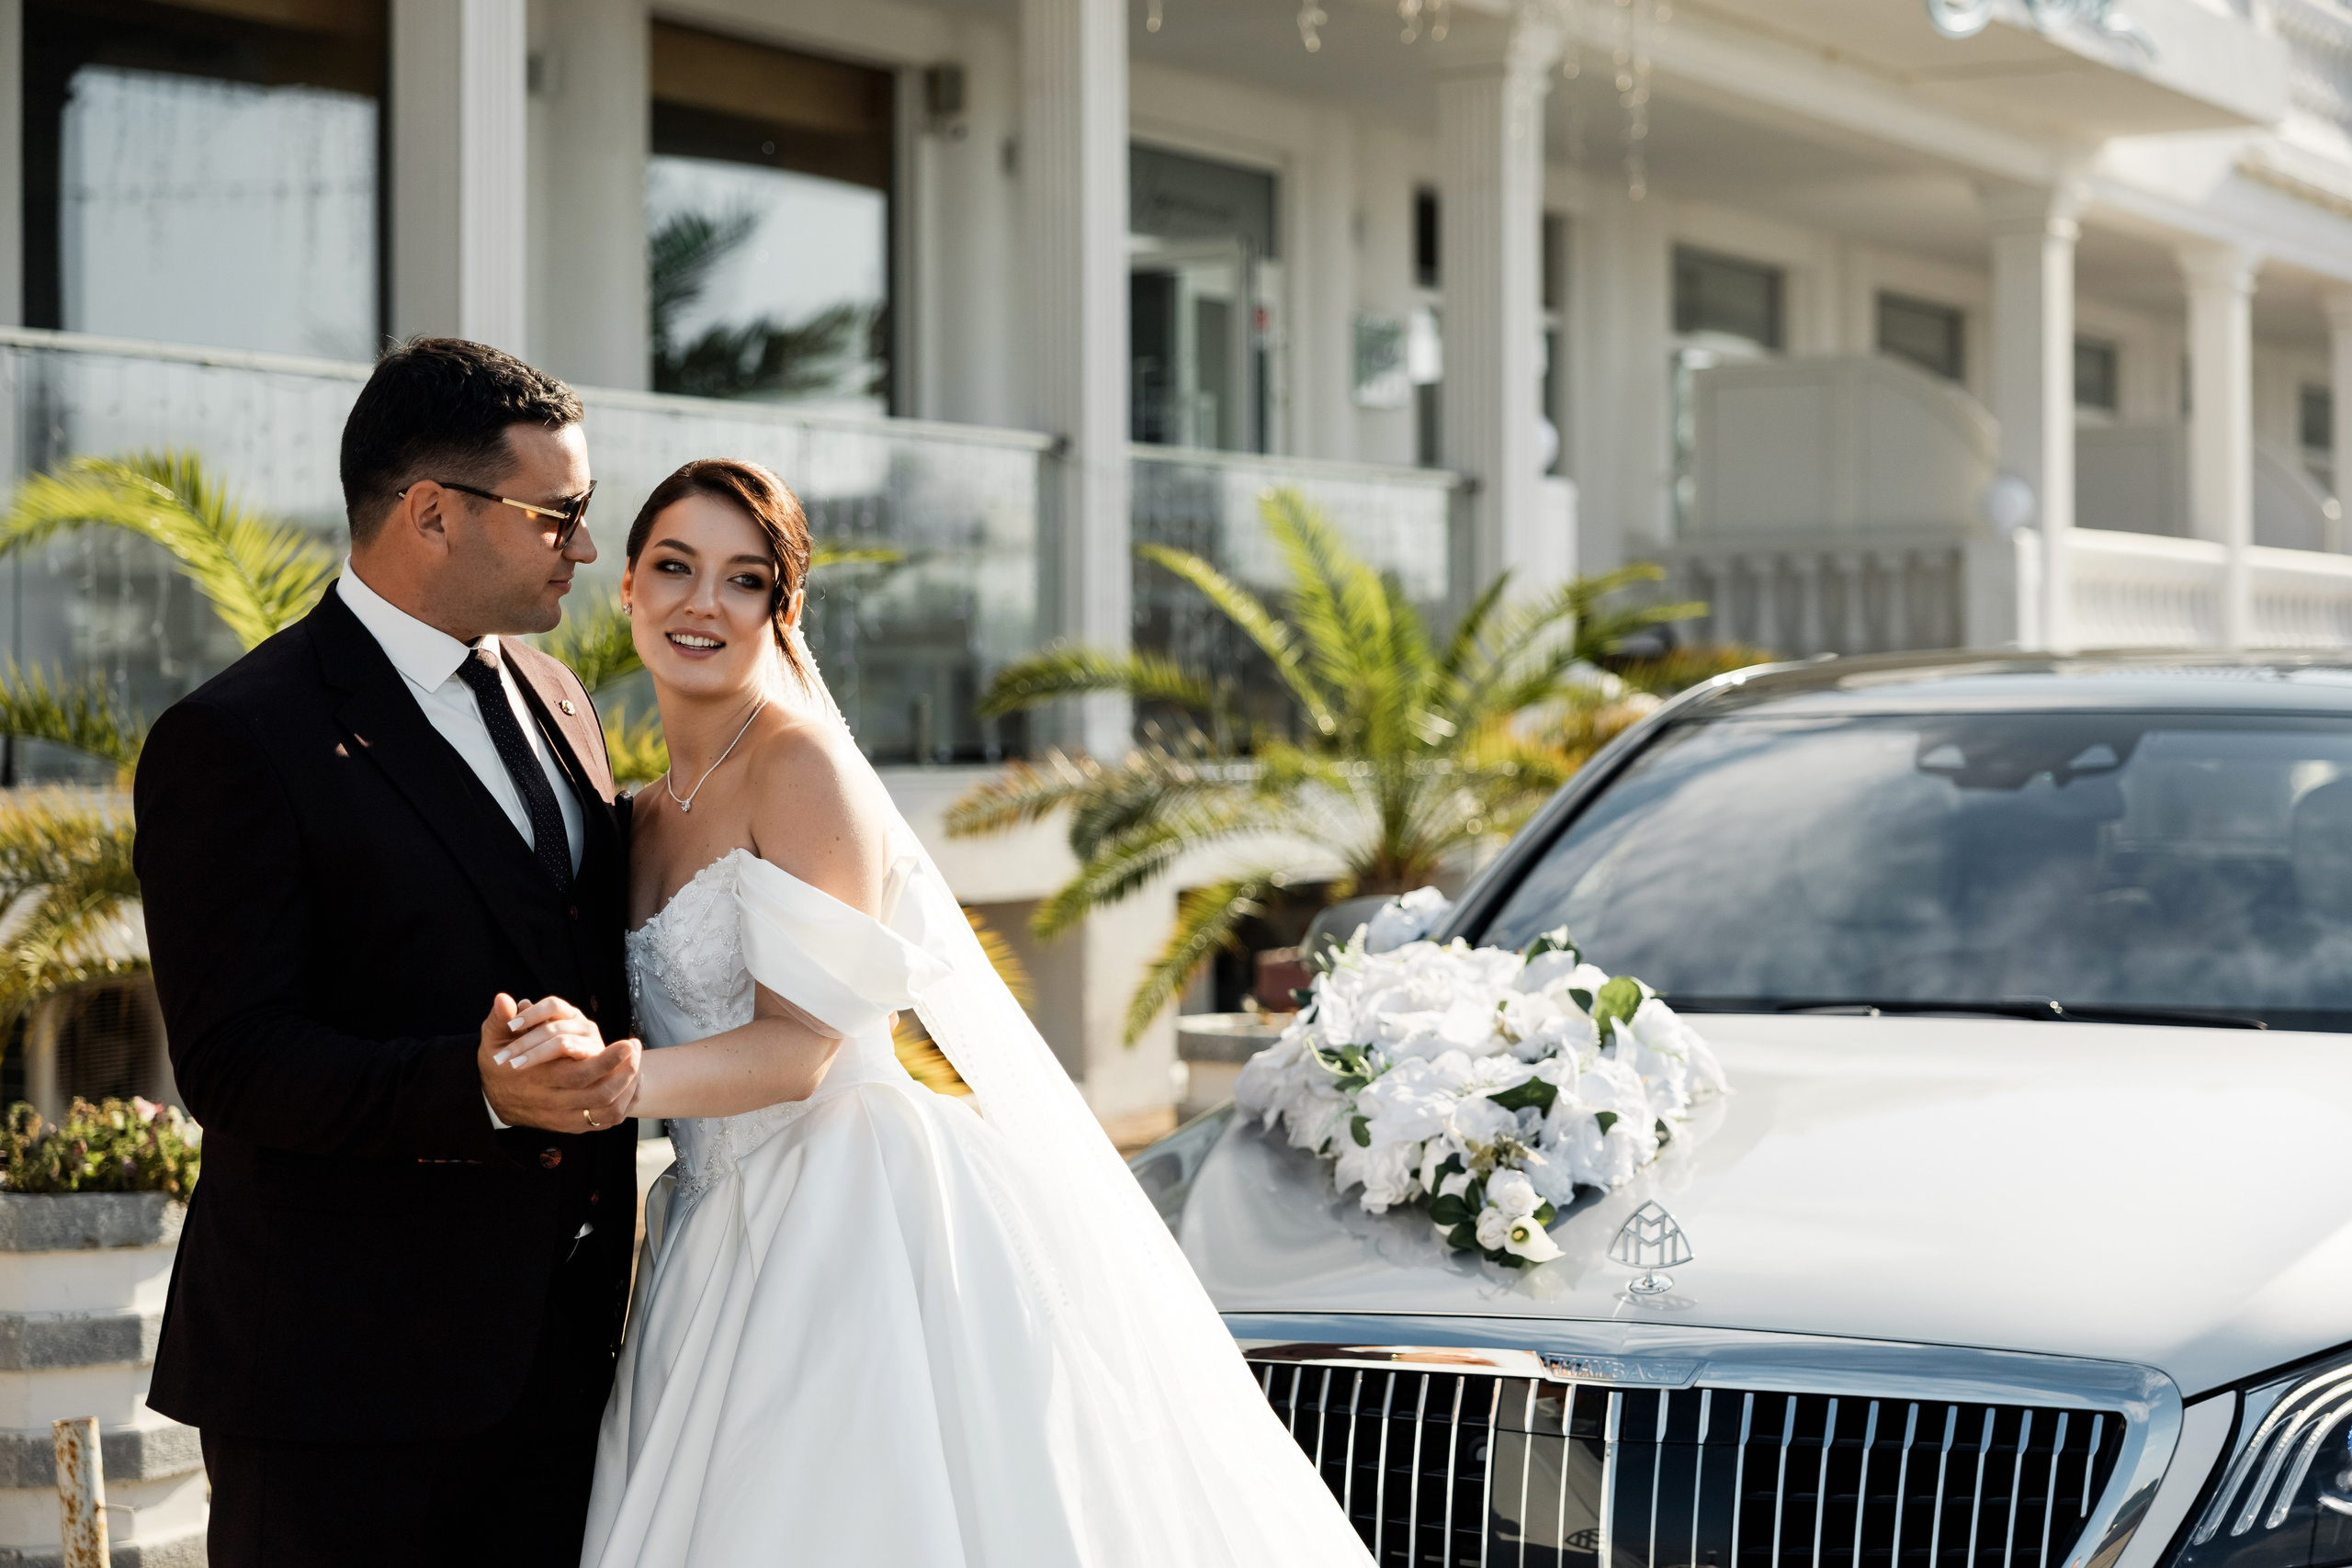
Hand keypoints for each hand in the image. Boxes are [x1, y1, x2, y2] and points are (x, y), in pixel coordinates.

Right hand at [477, 993, 640, 1133]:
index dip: (607, 1060)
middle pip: (599, 1094)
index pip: (578, 1074)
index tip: (627, 1043)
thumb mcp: (493, 1040)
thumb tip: (505, 1000)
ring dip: (627, 1088)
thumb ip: (500, 1021)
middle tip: (636, 1048)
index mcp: (537, 1080)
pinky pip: (605, 1121)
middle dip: (625, 1072)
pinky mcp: (571, 1125)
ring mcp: (564, 1118)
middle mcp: (553, 1103)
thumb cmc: (498, 1064)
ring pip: (606, 1110)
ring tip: (636, 1063)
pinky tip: (629, 1083)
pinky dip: (622, 1104)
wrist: (492, 1101)